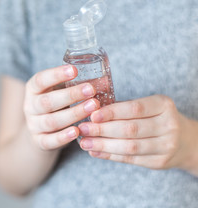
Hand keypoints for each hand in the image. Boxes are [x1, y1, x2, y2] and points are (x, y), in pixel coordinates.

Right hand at [24, 65, 99, 149]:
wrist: (41, 129)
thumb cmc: (56, 103)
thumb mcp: (60, 90)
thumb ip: (76, 85)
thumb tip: (105, 82)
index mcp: (33, 89)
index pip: (40, 80)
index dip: (56, 75)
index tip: (74, 70)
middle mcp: (30, 106)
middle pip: (47, 102)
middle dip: (70, 95)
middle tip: (90, 90)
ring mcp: (33, 125)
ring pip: (51, 121)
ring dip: (73, 114)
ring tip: (91, 108)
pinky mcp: (39, 141)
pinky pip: (49, 140)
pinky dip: (63, 137)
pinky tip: (77, 131)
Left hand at [78, 95, 197, 172]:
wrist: (185, 141)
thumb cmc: (157, 118)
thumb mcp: (148, 106)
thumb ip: (123, 108)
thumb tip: (90, 112)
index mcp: (163, 105)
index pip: (134, 108)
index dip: (112, 112)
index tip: (92, 114)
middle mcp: (168, 125)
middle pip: (130, 129)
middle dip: (102, 130)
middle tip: (82, 129)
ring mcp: (166, 146)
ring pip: (129, 147)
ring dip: (103, 145)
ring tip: (84, 142)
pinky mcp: (159, 162)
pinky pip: (130, 159)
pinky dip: (110, 156)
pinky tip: (95, 152)